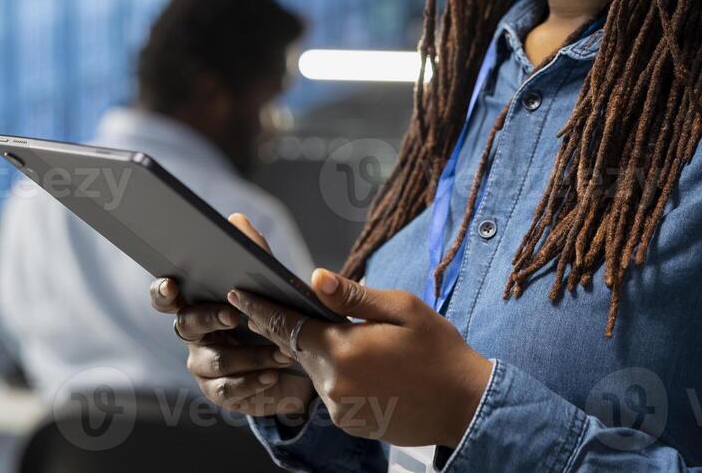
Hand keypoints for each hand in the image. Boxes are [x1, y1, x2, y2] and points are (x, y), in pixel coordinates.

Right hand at [149, 213, 315, 419]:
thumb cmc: (274, 314)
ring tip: (282, 350)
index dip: (162, 292)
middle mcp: (193, 333)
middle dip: (209, 318)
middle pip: (186, 325)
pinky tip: (272, 374)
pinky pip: (227, 388)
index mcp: (198, 302)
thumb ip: (254, 252)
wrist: (297, 362)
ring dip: (250, 354)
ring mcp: (202, 364)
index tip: (171, 285)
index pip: (166, 297)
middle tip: (233, 315)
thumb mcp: (269, 282)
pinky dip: (251, 381)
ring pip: (214, 359)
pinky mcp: (218, 391)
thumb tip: (236, 220)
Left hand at [227, 269, 493, 448]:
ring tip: (355, 340)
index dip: (261, 308)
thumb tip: (315, 278)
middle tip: (293, 307)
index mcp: (343, 349)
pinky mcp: (349, 422)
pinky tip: (367, 366)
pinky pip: (332, 391)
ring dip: (324, 353)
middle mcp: (333, 383)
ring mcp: (339, 408)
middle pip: (300, 348)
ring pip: (316, 370)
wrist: (464, 405)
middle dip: (295, 328)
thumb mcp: (403, 309)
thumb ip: (355, 296)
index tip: (238, 293)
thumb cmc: (439, 351)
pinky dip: (339, 375)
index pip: (288, 325)